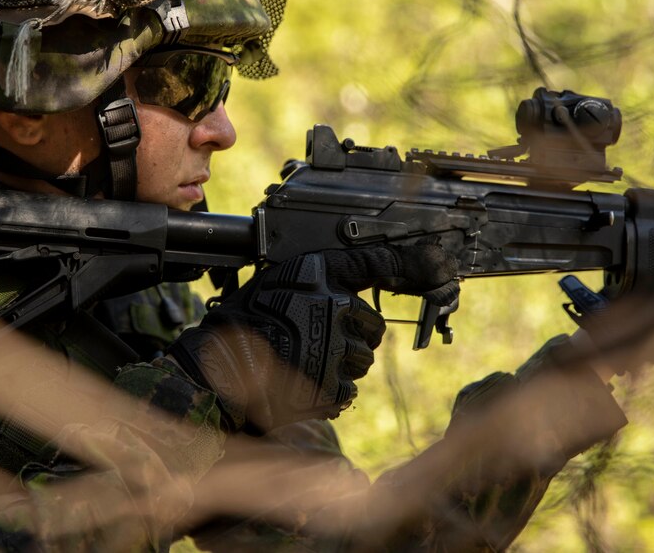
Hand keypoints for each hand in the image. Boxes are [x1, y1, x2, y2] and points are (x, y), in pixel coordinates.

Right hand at [168, 245, 457, 432]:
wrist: (213, 371)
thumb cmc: (243, 323)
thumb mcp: (281, 281)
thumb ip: (322, 279)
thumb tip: (364, 279)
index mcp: (317, 275)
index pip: (374, 263)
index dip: (411, 265)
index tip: (440, 268)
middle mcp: (331, 306)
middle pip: (372, 326)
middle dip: (354, 336)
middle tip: (318, 339)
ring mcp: (333, 347)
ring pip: (361, 360)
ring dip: (342, 365)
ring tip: (303, 361)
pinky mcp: (330, 385)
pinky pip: (347, 389)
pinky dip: (330, 390)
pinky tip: (301, 381)